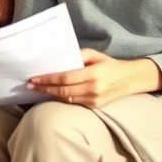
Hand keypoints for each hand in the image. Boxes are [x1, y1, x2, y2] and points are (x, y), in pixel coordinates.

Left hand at [26, 49, 161, 108]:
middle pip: (63, 91)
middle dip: (45, 88)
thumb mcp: (95, 55)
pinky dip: (61, 98)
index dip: (48, 79)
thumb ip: (78, 55)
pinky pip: (74, 102)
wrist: (131, 79)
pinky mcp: (95, 107)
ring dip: (51, 94)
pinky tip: (52, 93)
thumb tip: (60, 59)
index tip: (34, 79)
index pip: (65, 78)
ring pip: (67, 99)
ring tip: (38, 90)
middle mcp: (93, 89)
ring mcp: (94, 100)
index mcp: (93, 75)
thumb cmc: (110, 64)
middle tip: (30, 86)